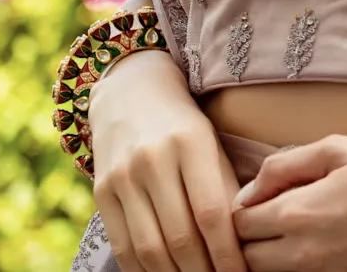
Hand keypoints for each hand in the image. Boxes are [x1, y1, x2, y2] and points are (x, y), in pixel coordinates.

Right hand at [88, 49, 247, 271]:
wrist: (131, 92)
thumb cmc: (186, 124)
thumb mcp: (214, 143)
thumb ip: (227, 186)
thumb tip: (246, 238)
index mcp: (191, 143)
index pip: (212, 213)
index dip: (228, 253)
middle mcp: (153, 161)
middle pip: (180, 237)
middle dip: (205, 271)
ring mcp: (122, 177)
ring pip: (150, 248)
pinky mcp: (100, 192)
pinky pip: (123, 245)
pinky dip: (145, 270)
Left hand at [232, 136, 346, 271]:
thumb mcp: (337, 148)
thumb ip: (282, 166)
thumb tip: (247, 192)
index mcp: (296, 212)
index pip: (238, 223)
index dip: (243, 207)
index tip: (262, 196)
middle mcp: (301, 252)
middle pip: (246, 257)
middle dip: (250, 237)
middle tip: (270, 215)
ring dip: (269, 253)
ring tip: (294, 229)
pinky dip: (296, 264)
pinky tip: (319, 242)